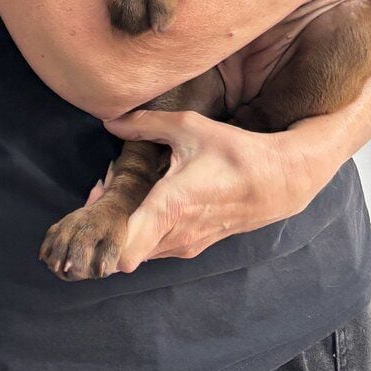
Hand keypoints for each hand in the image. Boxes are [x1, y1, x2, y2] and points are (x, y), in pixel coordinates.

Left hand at [98, 108, 322, 270]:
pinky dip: (141, 228)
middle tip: (102, 185)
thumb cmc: (232, 153)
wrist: (276, 182)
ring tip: (121, 187)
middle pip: (122, 246)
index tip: (93, 209)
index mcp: (169, 208)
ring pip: (138, 247)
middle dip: (106, 221)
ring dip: (123, 224)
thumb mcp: (188, 128)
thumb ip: (144, 124)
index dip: (101, 236)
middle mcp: (175, 235)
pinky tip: (143, 198)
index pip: (125, 250)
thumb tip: (109, 119)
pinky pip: (155, 246)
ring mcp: (185, 245)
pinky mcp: (193, 247)